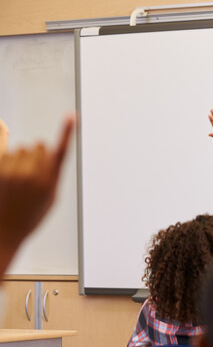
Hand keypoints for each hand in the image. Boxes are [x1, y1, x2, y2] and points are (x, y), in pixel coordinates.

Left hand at [0, 116, 73, 274]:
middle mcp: (33, 174)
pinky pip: (6, 152)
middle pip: (39, 145)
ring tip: (17, 180)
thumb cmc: (29, 216)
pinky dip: (7, 161)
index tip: (72, 116)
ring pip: (20, 148)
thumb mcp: (51, 198)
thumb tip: (48, 150)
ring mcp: (13, 171)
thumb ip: (52, 172)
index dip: (67, 132)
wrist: (4, 231)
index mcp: (50, 182)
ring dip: (19, 158)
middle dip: (37, 154)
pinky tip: (7, 178)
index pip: (61, 151)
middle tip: (32, 173)